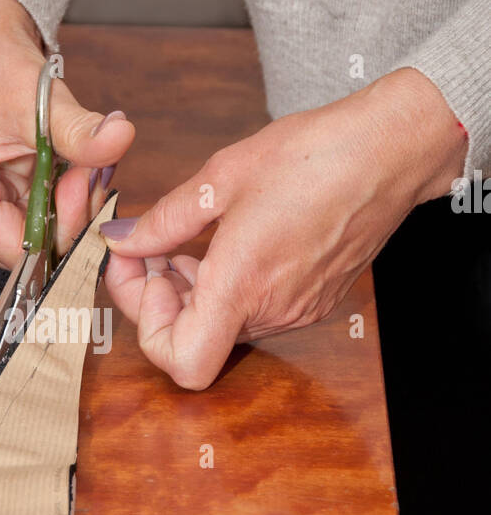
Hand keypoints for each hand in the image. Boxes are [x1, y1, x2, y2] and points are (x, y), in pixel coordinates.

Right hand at [0, 0, 134, 266]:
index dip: (63, 230)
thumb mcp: (40, 100)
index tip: (87, 186)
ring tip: (76, 165)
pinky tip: (63, 170)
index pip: (17, 250)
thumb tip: (121, 138)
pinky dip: (54, 200)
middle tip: (87, 172)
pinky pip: (27, 219)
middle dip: (66, 217)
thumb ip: (81, 131)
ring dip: (63, 209)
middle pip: (23, 248)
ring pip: (30, 236)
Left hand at [101, 68, 467, 388]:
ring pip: (221, 325)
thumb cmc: (315, 156)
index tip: (144, 275)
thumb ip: (165, 220)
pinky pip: (253, 310)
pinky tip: (225, 242)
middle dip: (158, 297)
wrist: (390, 151)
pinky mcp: (313, 301)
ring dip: (191, 290)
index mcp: (243, 285)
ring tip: (186, 239)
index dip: (148, 328)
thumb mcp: (221, 178)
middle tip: (147, 247)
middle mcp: (272, 310)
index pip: (181, 362)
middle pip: (193, 338)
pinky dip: (225, 287)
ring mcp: (296, 310)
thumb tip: (125, 240)